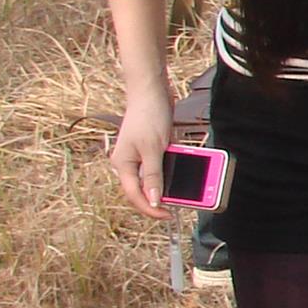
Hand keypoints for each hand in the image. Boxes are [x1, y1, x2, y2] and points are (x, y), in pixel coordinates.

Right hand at [109, 84, 172, 219]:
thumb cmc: (148, 116)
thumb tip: (153, 200)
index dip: (150, 209)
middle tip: (178, 208)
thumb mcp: (152, 149)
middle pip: (143, 190)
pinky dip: (173, 172)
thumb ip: (152, 176)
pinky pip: (162, 167)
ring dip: (168, 187)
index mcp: (122, 164)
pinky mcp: (152, 150)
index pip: (134, 195)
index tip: (168, 215)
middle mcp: (128, 163)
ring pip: (153, 180)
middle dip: (159, 201)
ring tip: (185, 195)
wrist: (151, 91)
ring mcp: (140, 157)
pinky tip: (185, 175)